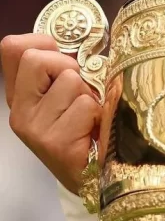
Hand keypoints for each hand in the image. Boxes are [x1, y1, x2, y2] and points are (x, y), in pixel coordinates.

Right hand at [1, 34, 101, 193]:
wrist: (94, 177)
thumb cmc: (87, 130)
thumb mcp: (69, 95)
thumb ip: (64, 71)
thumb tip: (81, 44)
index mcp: (21, 95)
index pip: (12, 48)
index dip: (42, 43)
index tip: (63, 59)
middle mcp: (20, 110)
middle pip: (37, 58)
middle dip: (69, 68)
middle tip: (81, 92)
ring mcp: (34, 127)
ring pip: (69, 81)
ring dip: (89, 95)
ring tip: (90, 116)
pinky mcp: (54, 141)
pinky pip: (84, 105)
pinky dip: (97, 113)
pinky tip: (93, 131)